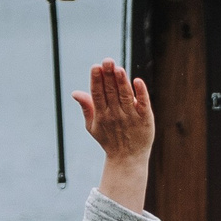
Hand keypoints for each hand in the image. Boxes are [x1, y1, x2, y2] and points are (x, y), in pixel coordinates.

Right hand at [74, 60, 153, 212]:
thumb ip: (86, 108)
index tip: (96, 67)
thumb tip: (75, 92)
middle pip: (111, 92)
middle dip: (109, 76)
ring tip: (119, 69)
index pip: (97, 94)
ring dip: (122, 82)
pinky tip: (138, 81)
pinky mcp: (145, 119)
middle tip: (108, 61)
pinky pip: (143, 104)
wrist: (128, 160)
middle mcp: (115, 114)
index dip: (96, 81)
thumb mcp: (93, 126)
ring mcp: (131, 117)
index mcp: (101, 114)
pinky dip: (141, 93)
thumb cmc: (109, 140)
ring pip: (125, 96)